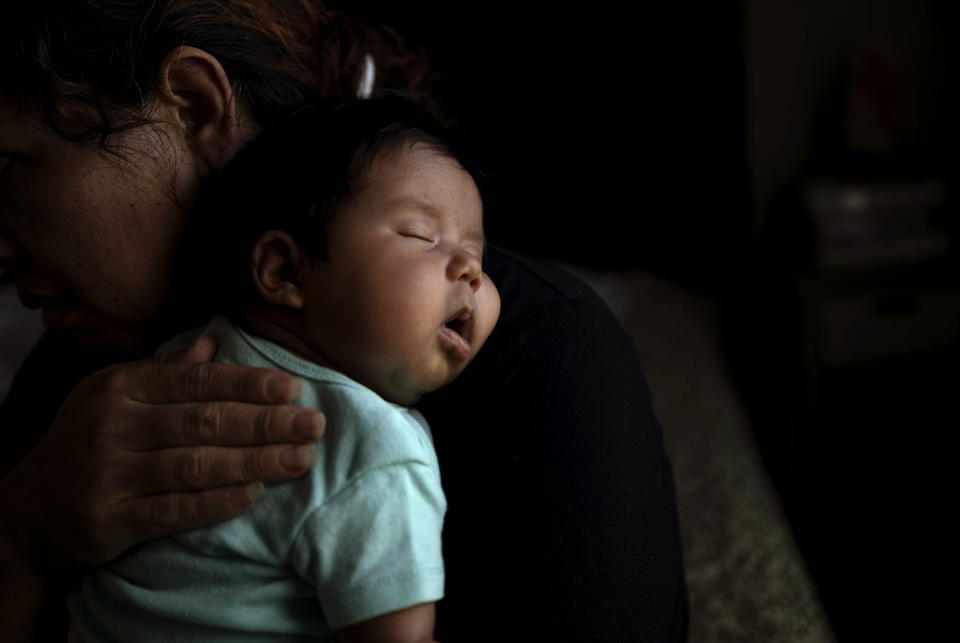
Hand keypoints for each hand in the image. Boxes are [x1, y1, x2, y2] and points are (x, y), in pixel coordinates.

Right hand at [0, 334, 324, 570]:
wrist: (23, 510)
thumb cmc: (83, 441)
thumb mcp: (109, 394)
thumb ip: (162, 371)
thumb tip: (213, 340)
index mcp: (121, 389)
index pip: (195, 382)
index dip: (246, 384)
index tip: (291, 388)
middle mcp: (114, 426)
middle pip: (203, 422)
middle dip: (265, 422)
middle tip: (313, 425)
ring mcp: (110, 474)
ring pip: (195, 465)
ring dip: (254, 462)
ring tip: (299, 460)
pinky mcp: (108, 520)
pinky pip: (172, 510)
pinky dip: (215, 503)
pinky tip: (253, 496)